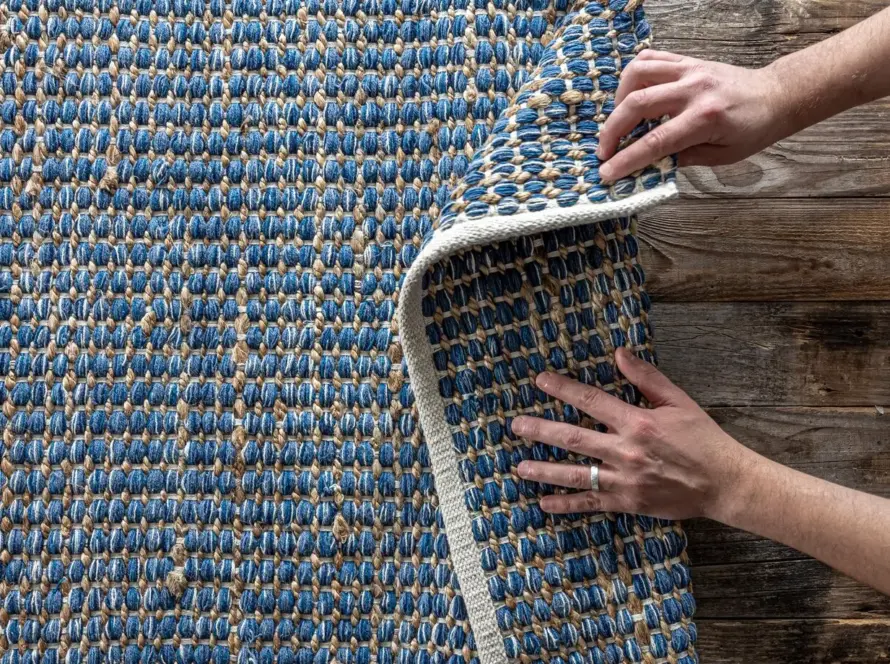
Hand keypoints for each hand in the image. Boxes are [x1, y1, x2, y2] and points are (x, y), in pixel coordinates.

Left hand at [512, 347, 762, 520]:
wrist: (724, 483)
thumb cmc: (703, 439)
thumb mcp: (678, 401)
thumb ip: (646, 377)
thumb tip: (620, 353)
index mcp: (637, 422)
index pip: (591, 401)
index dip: (563, 389)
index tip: (540, 380)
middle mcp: (625, 450)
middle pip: (573, 438)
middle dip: (541, 430)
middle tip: (516, 426)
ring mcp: (624, 479)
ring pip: (575, 473)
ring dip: (544, 470)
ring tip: (519, 466)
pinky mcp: (628, 502)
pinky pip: (590, 502)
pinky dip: (566, 504)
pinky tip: (544, 503)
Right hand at [596, 50, 786, 181]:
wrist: (775, 96)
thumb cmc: (752, 130)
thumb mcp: (721, 156)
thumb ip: (683, 158)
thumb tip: (648, 164)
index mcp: (704, 118)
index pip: (655, 142)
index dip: (626, 159)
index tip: (607, 173)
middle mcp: (693, 90)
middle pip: (637, 104)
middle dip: (612, 131)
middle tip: (604, 151)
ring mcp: (689, 70)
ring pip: (637, 74)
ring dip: (618, 100)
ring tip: (618, 120)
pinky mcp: (687, 61)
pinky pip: (650, 59)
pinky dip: (632, 76)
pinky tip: (630, 95)